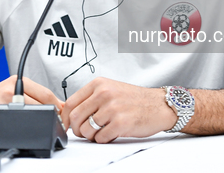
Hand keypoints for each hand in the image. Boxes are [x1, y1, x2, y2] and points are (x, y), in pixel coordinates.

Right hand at [0, 75, 63, 133]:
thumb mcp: (14, 88)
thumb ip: (34, 94)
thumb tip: (59, 104)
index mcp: (18, 81)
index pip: (46, 94)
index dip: (58, 105)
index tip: (63, 111)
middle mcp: (12, 89)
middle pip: (42, 103)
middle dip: (53, 113)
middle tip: (57, 119)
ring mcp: (6, 102)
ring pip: (34, 113)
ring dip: (43, 120)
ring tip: (44, 122)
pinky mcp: (0, 114)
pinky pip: (21, 122)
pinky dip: (29, 125)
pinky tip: (28, 125)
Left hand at [61, 77, 176, 142]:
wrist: (159, 105)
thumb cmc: (135, 99)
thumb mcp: (111, 89)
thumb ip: (91, 97)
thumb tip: (69, 113)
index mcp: (99, 84)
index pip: (71, 102)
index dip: (65, 117)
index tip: (66, 125)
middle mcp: (104, 94)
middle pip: (75, 117)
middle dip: (77, 129)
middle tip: (84, 132)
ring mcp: (112, 108)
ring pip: (86, 130)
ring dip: (91, 135)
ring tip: (102, 131)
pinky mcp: (120, 123)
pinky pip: (100, 138)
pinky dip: (103, 139)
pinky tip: (112, 133)